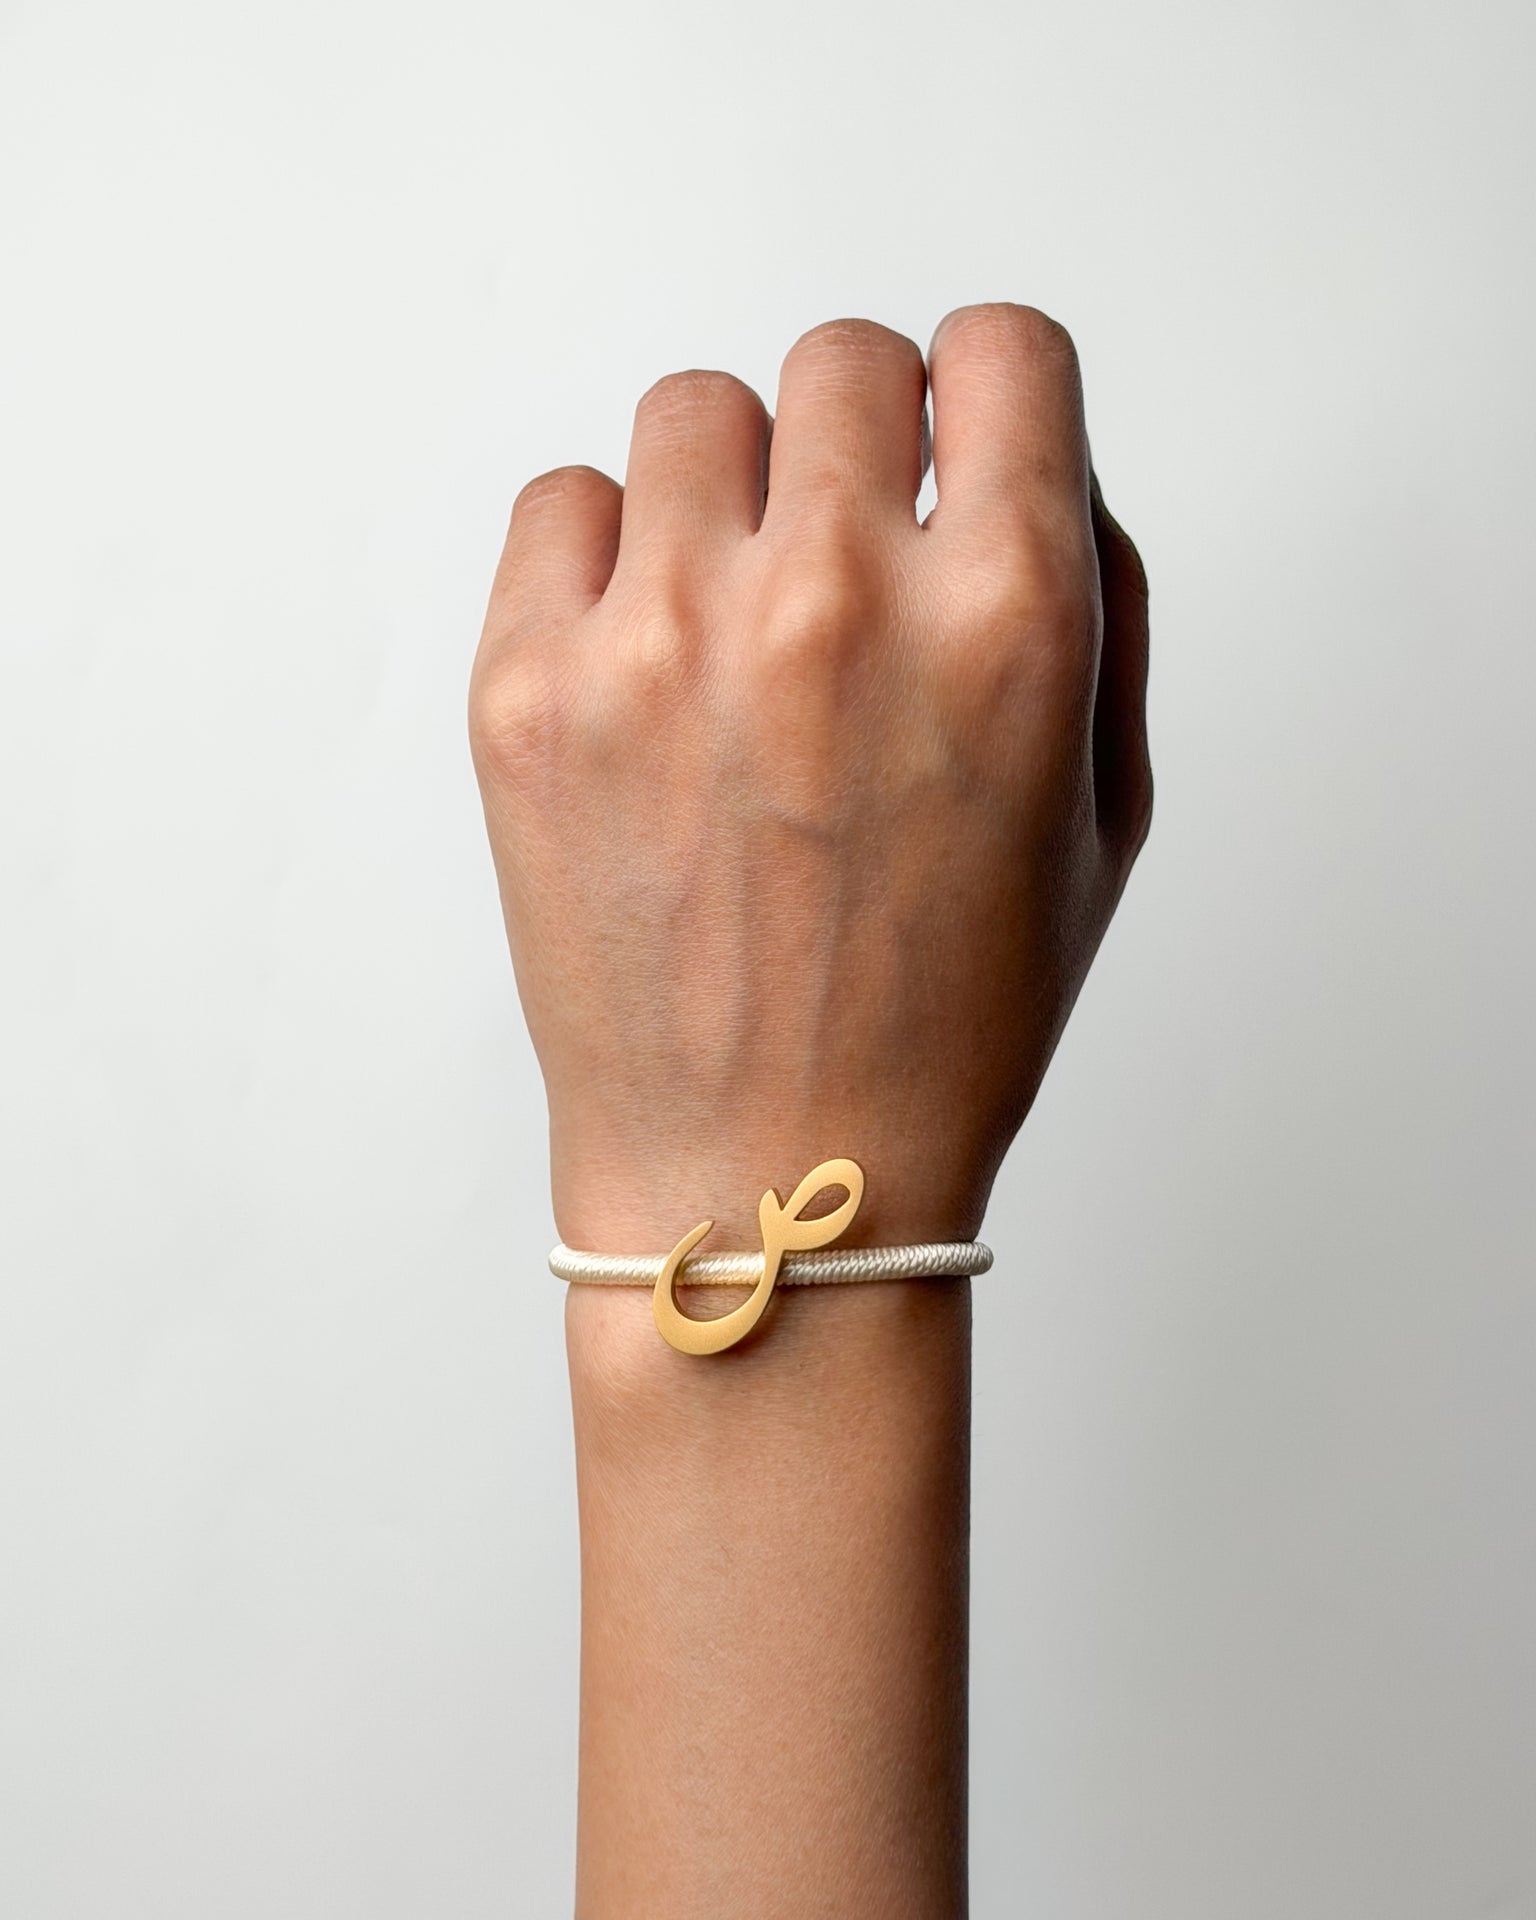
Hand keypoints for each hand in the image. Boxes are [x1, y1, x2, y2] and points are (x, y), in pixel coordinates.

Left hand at [470, 305, 1150, 1251]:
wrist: (768, 1178)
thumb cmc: (946, 1017)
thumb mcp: (1104, 816)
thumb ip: (1094, 601)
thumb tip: (1029, 461)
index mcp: (1007, 620)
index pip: (1004, 350)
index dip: (989, 398)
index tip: (957, 448)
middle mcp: (834, 600)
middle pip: (838, 360)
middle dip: (860, 442)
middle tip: (846, 562)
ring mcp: (661, 637)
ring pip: (693, 413)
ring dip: (733, 493)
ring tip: (738, 627)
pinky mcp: (526, 689)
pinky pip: (563, 502)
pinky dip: (609, 559)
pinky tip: (648, 666)